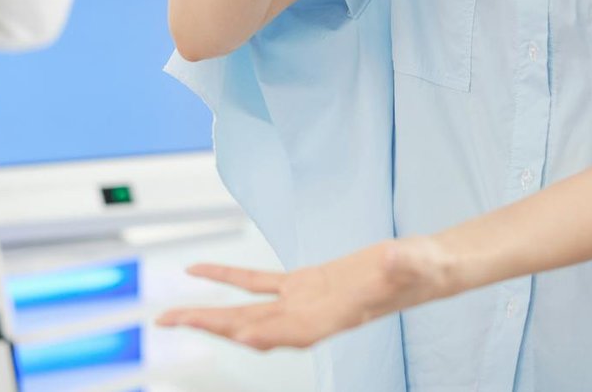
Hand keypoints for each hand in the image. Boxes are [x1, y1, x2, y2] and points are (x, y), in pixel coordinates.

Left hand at [156, 236, 454, 350]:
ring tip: (172, 314)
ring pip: (247, 310)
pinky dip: (228, 277)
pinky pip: (257, 283)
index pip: (286, 331)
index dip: (256, 333)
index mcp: (332, 318)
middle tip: (166, 321)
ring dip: (210, 312)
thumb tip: (391, 256)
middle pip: (251, 326)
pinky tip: (200, 271)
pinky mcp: (302, 285)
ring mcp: (302, 303)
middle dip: (209, 325)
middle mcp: (310, 318)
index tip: (226, 334)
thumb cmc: (424, 271)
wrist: (426, 269)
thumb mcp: (414, 264)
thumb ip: (401, 263)